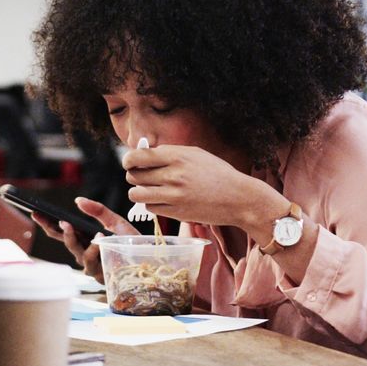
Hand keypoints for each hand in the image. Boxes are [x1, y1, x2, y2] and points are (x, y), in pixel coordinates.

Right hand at [30, 197, 138, 282]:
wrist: (149, 261)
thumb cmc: (131, 243)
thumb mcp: (115, 221)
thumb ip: (98, 211)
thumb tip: (78, 201)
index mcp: (84, 239)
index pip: (61, 231)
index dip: (47, 223)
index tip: (35, 212)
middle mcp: (84, 253)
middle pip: (64, 242)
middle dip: (55, 230)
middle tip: (50, 218)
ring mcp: (91, 265)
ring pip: (76, 253)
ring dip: (73, 239)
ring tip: (71, 225)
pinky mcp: (101, 273)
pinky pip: (92, 262)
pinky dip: (93, 249)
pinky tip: (97, 239)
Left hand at [122, 145, 288, 237]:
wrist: (238, 198)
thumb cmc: (217, 173)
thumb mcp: (195, 154)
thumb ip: (169, 152)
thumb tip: (144, 154)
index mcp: (177, 156)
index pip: (138, 157)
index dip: (129, 160)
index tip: (129, 163)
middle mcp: (173, 175)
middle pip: (134, 176)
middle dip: (135, 176)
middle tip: (143, 177)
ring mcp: (174, 195)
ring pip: (137, 194)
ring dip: (139, 192)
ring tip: (149, 190)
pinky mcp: (176, 212)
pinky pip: (150, 208)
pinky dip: (152, 204)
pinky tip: (163, 200)